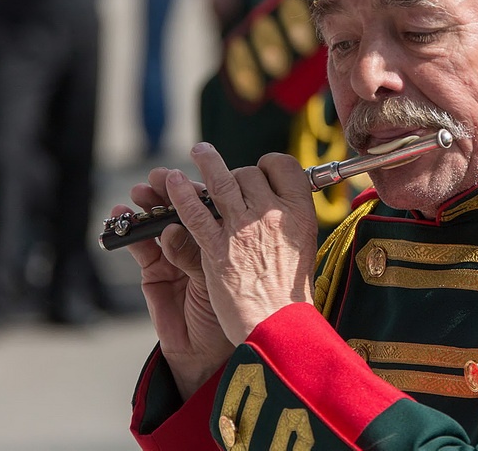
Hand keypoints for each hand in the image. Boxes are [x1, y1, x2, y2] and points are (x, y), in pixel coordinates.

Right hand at [122, 168, 234, 399]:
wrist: (212, 353)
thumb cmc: (231, 311)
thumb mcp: (217, 275)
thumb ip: (194, 252)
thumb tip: (172, 229)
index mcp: (226, 238)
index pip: (211, 206)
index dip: (198, 190)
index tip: (187, 174)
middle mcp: (201, 242)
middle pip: (184, 209)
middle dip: (169, 191)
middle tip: (158, 176)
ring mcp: (175, 256)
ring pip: (160, 223)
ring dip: (148, 207)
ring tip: (137, 193)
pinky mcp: (154, 273)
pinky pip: (141, 248)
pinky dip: (130, 234)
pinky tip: (120, 218)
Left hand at [174, 144, 318, 345]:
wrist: (278, 327)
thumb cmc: (291, 294)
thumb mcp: (304, 248)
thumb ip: (291, 221)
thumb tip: (279, 201)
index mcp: (300, 213)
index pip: (285, 167)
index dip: (269, 165)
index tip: (261, 170)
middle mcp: (272, 214)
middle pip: (249, 174)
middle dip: (236, 173)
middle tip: (228, 181)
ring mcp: (242, 229)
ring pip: (220, 182)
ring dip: (206, 162)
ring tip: (198, 151)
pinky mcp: (216, 248)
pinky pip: (195, 213)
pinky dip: (182, 195)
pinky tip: (174, 182)